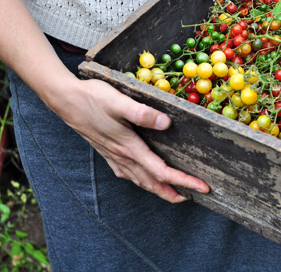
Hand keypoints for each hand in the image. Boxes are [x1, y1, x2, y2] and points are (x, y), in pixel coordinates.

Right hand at [55, 78, 208, 202]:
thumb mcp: (119, 101)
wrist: (64, 99)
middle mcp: (122, 156)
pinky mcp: (107, 152)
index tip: (202, 187)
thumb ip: (143, 113)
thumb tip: (166, 124)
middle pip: (152, 183)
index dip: (184, 181)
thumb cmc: (93, 98)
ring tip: (175, 193)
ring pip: (140, 180)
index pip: (161, 171)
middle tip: (195, 196)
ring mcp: (113, 156)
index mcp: (129, 147)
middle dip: (174, 192)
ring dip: (159, 189)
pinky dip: (142, 181)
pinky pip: (128, 174)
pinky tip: (144, 179)